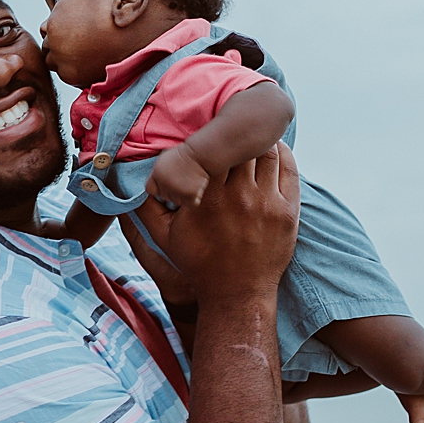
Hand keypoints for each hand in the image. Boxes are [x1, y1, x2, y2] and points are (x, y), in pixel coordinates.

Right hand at [132, 142, 298, 302]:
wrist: (236, 294)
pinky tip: (271, 149)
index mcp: (205, 198)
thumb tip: (136, 178)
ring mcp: (265, 203)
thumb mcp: (163, 238)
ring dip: (258, 140)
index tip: (208, 133)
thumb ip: (146, 206)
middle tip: (230, 128)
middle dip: (234, 135)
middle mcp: (236, 197)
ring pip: (266, 151)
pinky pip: (287, 168)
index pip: (210, 148)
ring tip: (250, 137)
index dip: (210, 135)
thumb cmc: (198, 263)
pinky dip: (280, 152)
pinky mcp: (287, 211)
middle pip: (240, 145)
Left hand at [147, 144, 210, 209]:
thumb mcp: (165, 158)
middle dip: (171, 191)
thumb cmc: (185, 154)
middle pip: (164, 196)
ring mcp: (177, 191)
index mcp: (157, 173)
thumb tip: (155, 179)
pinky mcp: (190, 196)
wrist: (202, 154)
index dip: (157, 188)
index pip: (150, 190)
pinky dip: (194, 199)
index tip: (165, 184)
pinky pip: (190, 203)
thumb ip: (157, 171)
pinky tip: (197, 189)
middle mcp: (165, 184)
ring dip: (183, 196)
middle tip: (182, 181)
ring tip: (190, 183)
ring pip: (177, 201)